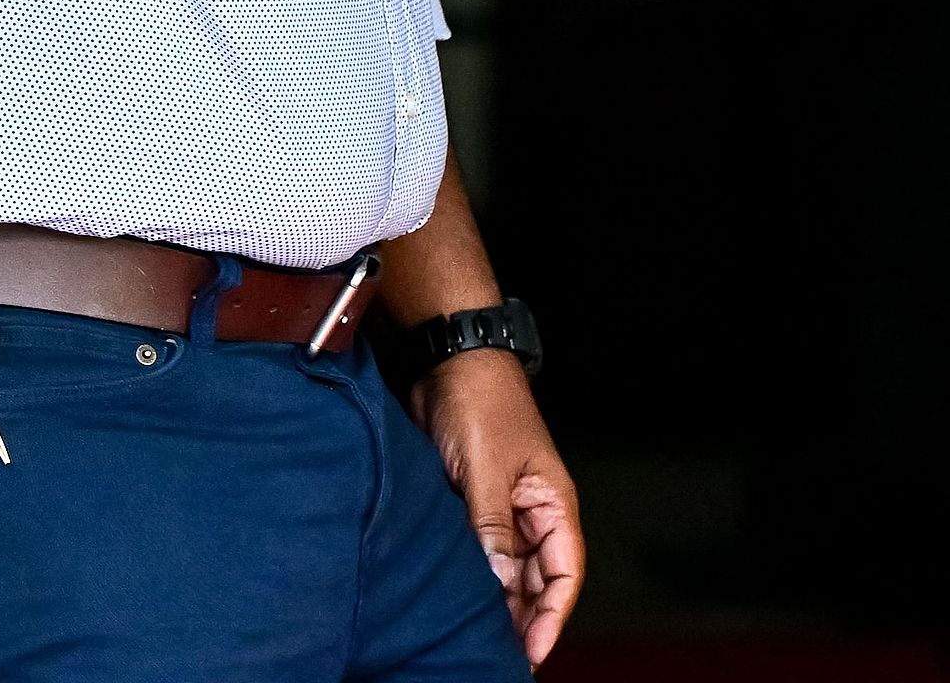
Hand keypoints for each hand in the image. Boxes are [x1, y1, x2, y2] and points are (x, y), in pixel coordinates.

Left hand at [411, 349, 583, 669]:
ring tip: (477, 635)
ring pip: (507, 568)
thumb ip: (492, 527)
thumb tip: (500, 585)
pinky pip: (480, 548)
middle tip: (498, 652)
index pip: (564, 573)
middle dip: (522, 617)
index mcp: (552, 501)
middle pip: (536, 579)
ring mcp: (502, 505)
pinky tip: (458, 597)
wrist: (448, 359)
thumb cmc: (480, 402)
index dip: (552, 616)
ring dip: (496, 598)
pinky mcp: (473, 499)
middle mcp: (532, 509)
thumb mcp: (486, 468)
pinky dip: (474, 573)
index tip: (532, 652)